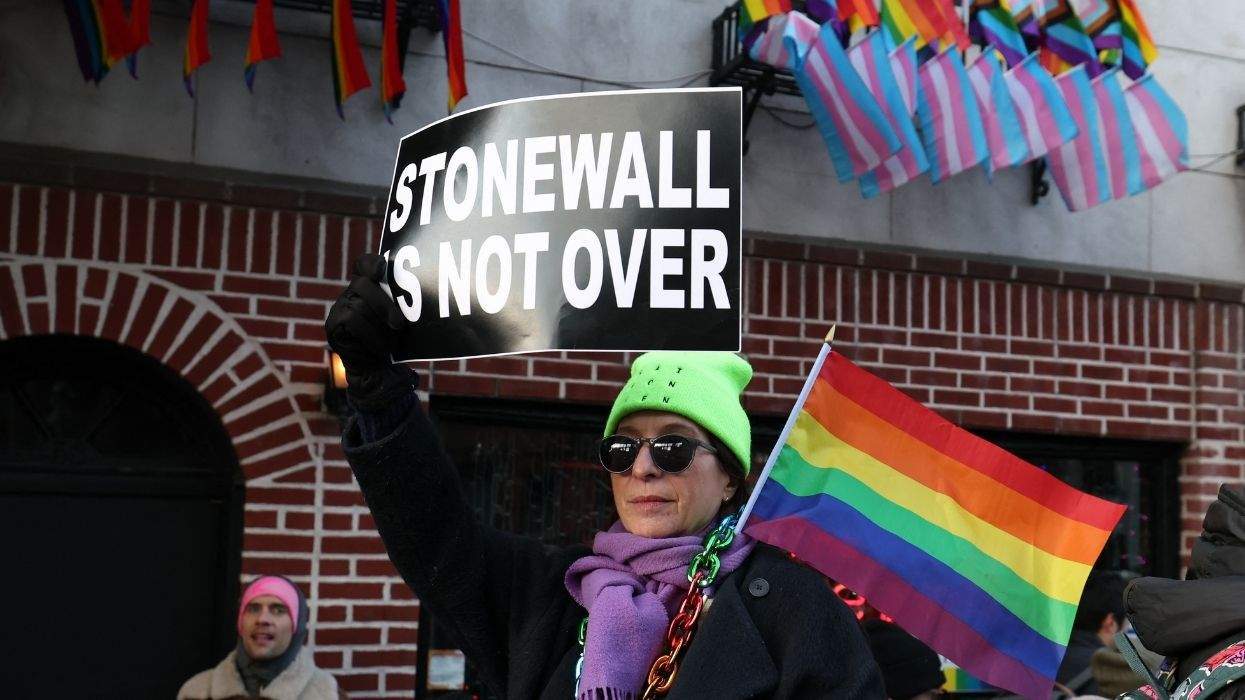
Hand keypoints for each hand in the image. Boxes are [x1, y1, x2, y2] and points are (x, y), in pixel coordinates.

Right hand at [325, 253, 404, 383]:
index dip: (371, 263)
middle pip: (361, 283)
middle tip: (399, 324)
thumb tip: (420, 296)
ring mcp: (339, 308)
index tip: (382, 269)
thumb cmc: (391, 338)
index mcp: (367, 287)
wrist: (376, 368)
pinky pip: (351, 321)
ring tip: (393, 341)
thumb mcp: (398, 318)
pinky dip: (371, 334)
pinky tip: (382, 347)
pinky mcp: (333, 325)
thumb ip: (400, 303)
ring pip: (358, 305)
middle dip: (384, 304)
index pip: (363, 264)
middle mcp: (350, 293)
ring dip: (379, 325)